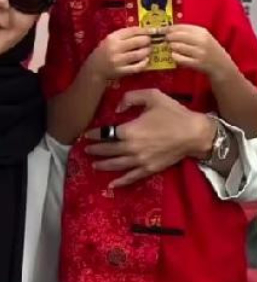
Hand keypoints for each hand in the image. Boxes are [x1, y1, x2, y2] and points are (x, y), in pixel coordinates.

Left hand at [82, 88, 214, 187]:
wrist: (195, 133)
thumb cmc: (174, 113)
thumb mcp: (152, 96)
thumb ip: (130, 98)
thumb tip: (117, 109)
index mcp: (129, 130)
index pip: (105, 134)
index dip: (94, 135)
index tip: (87, 135)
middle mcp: (131, 148)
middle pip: (107, 150)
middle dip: (95, 150)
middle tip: (86, 150)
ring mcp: (140, 161)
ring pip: (116, 165)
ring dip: (103, 165)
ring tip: (93, 164)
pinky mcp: (150, 169)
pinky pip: (131, 177)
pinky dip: (120, 181)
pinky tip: (111, 185)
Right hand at [87, 27, 151, 79]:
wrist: (94, 70)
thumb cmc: (103, 52)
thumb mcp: (109, 41)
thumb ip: (123, 36)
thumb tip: (143, 31)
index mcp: (112, 38)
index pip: (132, 31)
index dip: (144, 30)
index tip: (151, 31)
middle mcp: (115, 48)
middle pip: (138, 41)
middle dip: (147, 40)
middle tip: (149, 41)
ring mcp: (118, 61)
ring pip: (140, 54)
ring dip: (147, 51)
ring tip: (148, 50)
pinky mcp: (121, 71)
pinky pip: (138, 66)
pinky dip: (144, 62)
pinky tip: (145, 60)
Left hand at [166, 24, 233, 81]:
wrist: (221, 65)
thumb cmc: (208, 50)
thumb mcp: (202, 37)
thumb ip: (187, 32)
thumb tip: (167, 29)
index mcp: (202, 31)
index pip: (180, 27)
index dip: (167, 28)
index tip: (159, 30)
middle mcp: (201, 40)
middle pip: (176, 36)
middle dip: (168, 38)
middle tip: (165, 40)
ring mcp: (199, 52)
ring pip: (175, 46)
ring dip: (171, 48)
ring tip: (173, 49)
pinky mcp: (197, 63)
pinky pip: (178, 58)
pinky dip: (174, 57)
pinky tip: (177, 57)